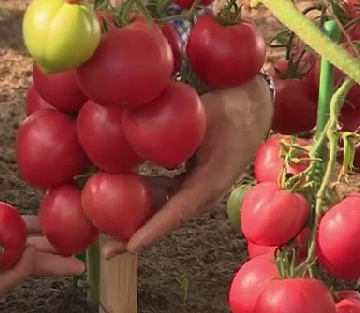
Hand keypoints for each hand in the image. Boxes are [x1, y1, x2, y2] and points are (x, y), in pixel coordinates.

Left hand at [103, 75, 273, 257]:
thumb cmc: (230, 111)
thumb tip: (135, 141)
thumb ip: (173, 132)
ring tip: (107, 231)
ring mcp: (197, 188)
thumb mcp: (202, 117)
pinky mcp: (192, 180)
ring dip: (138, 218)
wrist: (253, 108)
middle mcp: (203, 193)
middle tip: (107, 251)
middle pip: (166, 219)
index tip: (132, 245)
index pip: (177, 212)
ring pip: (164, 208)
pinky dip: (144, 197)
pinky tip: (121, 195)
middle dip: (136, 235)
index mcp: (209, 183)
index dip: (153, 229)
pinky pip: (166, 194)